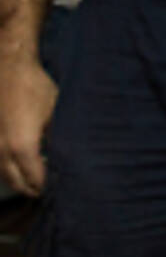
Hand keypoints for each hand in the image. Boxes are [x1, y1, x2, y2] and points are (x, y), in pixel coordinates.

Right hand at [0, 60, 56, 195]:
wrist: (9, 68)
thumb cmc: (35, 88)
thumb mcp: (56, 114)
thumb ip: (58, 139)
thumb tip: (68, 158)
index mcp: (22, 147)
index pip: (35, 180)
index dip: (49, 186)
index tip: (63, 188)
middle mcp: (2, 151)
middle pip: (18, 183)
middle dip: (35, 189)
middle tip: (52, 188)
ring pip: (4, 176)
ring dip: (21, 181)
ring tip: (40, 178)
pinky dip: (10, 170)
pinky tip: (24, 164)